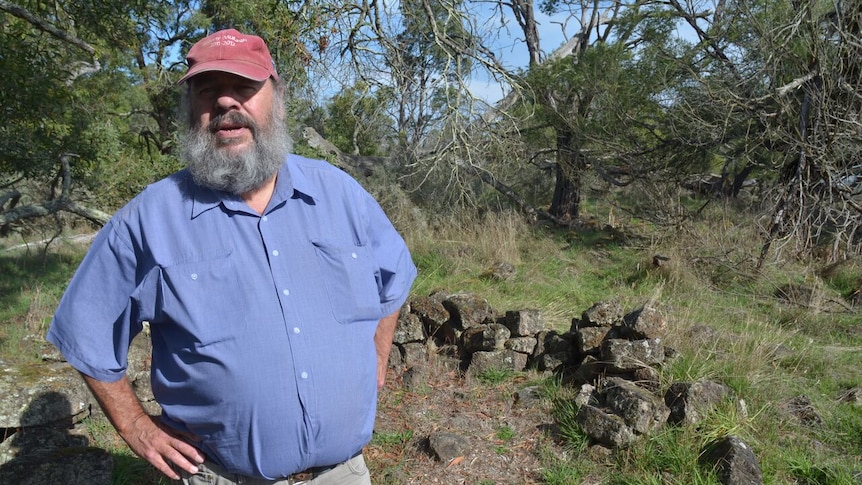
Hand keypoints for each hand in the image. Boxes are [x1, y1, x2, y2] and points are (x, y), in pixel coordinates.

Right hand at [80, 375, 204, 480]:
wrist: (132, 424)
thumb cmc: (150, 422)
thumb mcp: (165, 422)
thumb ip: (177, 428)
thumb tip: (191, 433)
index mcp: (170, 429)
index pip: (186, 435)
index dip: (196, 442)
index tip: (206, 446)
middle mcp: (165, 438)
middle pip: (182, 447)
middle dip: (194, 455)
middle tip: (203, 461)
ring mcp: (157, 448)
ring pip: (174, 458)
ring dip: (185, 464)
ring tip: (194, 470)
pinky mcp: (150, 456)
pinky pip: (162, 466)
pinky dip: (170, 472)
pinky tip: (177, 476)